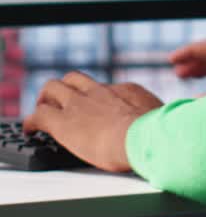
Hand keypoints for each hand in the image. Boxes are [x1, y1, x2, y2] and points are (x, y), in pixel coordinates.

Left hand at [23, 71, 162, 171]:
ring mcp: (79, 104)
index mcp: (126, 91)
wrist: (144, 138)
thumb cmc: (158, 134)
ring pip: (52, 88)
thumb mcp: (164, 119)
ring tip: (43, 109)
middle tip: (60, 101)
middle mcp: (100, 92)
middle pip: (74, 79)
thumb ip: (158, 118)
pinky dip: (32, 121)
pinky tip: (30, 128)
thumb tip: (164, 121)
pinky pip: (38, 115)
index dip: (96, 98)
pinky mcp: (62, 122)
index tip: (96, 109)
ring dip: (46, 98)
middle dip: (65, 88)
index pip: (105, 89)